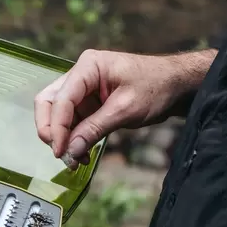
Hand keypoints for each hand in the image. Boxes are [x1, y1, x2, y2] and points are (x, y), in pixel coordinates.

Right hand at [34, 48, 215, 167]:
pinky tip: (82, 153)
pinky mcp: (87, 103)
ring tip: (74, 159)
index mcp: (88, 67)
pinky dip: (73, 138)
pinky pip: (71, 122)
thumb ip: (94, 129)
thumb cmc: (156, 88)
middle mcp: (79, 75)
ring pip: (56, 115)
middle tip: (61, 153)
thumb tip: (70, 152)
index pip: (61, 100)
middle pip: (48, 103)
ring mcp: (81, 89)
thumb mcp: (125, 109)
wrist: (177, 85)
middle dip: (51, 130)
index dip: (57, 127)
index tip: (60, 152)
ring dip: (62, 138)